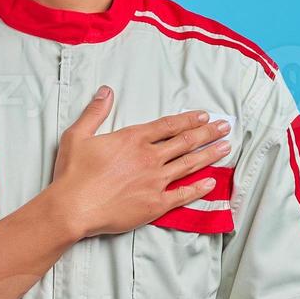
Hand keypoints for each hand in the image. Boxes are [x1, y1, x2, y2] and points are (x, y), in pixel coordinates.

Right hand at [49, 85, 230, 238]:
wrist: (73, 207)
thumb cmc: (73, 173)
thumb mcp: (77, 135)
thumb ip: (95, 112)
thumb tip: (106, 91)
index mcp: (133, 139)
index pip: (168, 125)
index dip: (188, 119)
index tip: (204, 115)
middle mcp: (149, 157)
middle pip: (185, 141)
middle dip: (208, 132)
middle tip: (225, 127)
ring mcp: (155, 181)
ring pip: (189, 164)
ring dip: (209, 154)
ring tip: (226, 147)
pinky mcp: (156, 204)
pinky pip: (183, 194)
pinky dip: (199, 188)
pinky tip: (212, 182)